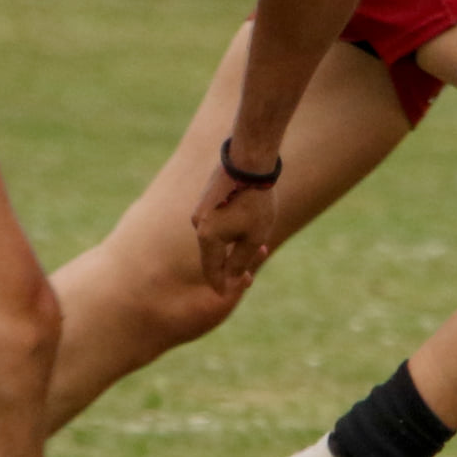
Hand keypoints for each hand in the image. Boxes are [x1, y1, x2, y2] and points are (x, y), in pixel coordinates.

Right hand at [192, 160, 276, 292]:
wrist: (249, 160)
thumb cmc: (255, 201)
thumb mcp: (254, 237)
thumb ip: (240, 261)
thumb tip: (231, 278)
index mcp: (207, 237)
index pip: (211, 270)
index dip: (221, 285)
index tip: (226, 296)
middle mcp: (198, 224)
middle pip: (212, 255)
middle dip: (231, 267)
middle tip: (250, 278)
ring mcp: (200, 210)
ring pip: (216, 238)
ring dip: (233, 247)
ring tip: (259, 248)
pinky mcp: (206, 198)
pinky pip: (216, 223)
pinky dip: (230, 231)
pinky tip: (248, 228)